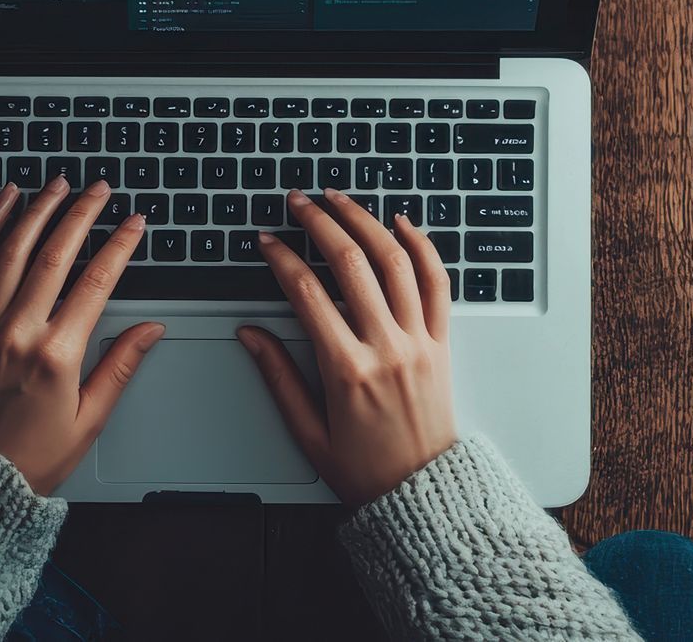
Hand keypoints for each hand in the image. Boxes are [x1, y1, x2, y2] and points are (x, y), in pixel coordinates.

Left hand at [0, 177, 164, 493]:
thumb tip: (151, 329)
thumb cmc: (31, 457)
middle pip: (54, 253)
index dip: (120, 245)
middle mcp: (16, 332)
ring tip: (58, 184)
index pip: (96, 282)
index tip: (136, 223)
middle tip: (100, 189)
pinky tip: (2, 204)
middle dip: (81, 213)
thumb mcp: (90, 419)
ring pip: (11, 248)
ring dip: (37, 209)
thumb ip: (120, 366)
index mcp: (55, 356)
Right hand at [237, 189, 456, 504]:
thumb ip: (277, 376)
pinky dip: (422, 246)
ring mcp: (419, 341)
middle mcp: (386, 347)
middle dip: (320, 223)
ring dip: (366, 221)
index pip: (306, 293)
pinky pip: (438, 282)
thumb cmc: (364, 469)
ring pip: (395, 262)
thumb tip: (249, 333)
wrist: (423, 493)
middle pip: (352, 264)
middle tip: (299, 202)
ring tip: (341, 199)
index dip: (281, 258)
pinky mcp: (442, 342)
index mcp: (347, 371)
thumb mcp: (307, 431)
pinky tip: (402, 223)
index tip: (266, 241)